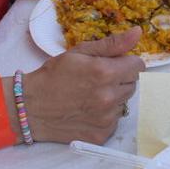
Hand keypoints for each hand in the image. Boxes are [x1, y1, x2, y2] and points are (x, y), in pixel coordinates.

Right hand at [26, 27, 144, 144]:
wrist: (30, 107)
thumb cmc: (54, 75)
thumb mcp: (80, 52)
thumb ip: (112, 44)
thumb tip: (138, 33)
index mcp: (105, 73)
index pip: (138, 66)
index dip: (126, 63)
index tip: (113, 65)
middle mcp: (109, 97)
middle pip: (133, 84)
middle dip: (120, 80)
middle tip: (98, 80)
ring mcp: (105, 119)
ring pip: (124, 103)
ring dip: (114, 98)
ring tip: (91, 96)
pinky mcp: (101, 135)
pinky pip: (114, 121)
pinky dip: (105, 116)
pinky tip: (88, 111)